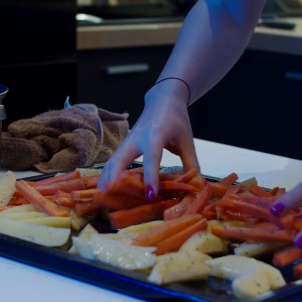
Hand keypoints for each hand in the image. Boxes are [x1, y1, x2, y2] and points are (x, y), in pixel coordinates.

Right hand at [98, 80, 199, 198]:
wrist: (162, 100)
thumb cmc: (176, 119)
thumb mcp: (187, 140)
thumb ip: (191, 163)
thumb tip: (198, 185)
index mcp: (155, 133)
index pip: (151, 157)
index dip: (150, 176)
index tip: (150, 195)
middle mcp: (136, 138)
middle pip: (119, 160)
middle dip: (114, 181)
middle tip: (111, 201)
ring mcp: (127, 142)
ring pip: (111, 163)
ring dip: (106, 182)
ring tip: (103, 202)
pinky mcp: (123, 146)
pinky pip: (112, 163)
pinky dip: (107, 178)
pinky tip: (105, 192)